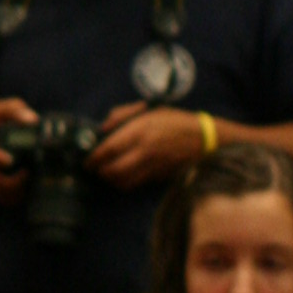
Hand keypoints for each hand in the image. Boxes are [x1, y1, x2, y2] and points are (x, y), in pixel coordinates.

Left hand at [90, 101, 208, 187]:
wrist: (206, 139)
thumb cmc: (176, 121)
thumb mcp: (150, 110)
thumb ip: (122, 115)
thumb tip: (103, 127)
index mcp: (139, 131)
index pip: (109, 148)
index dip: (94, 157)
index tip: (86, 160)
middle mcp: (144, 151)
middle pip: (113, 169)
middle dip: (100, 171)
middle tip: (94, 169)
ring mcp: (153, 166)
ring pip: (124, 180)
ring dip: (111, 180)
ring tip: (107, 174)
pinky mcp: (160, 177)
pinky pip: (137, 183)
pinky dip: (126, 183)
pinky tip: (123, 177)